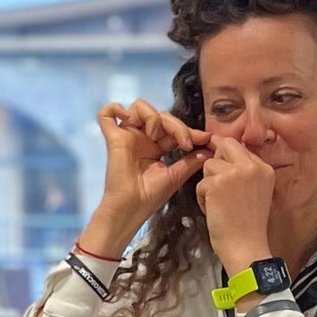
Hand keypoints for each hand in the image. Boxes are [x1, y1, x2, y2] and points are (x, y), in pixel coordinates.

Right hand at [82, 99, 209, 252]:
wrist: (131, 209)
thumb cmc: (150, 197)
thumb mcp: (176, 176)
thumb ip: (192, 161)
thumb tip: (209, 150)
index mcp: (156, 148)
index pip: (173, 128)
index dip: (189, 130)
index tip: (205, 138)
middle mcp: (141, 139)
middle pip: (160, 115)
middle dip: (177, 125)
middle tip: (185, 143)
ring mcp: (128, 137)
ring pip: (139, 108)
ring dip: (153, 116)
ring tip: (155, 136)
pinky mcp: (114, 138)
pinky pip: (107, 114)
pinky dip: (116, 109)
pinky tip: (128, 119)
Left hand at [195, 136, 276, 280]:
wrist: (247, 248)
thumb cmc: (248, 227)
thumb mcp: (256, 192)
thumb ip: (245, 173)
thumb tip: (224, 152)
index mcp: (264, 168)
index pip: (240, 147)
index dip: (227, 158)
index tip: (224, 175)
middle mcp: (252, 166)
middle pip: (225, 145)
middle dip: (216, 163)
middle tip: (217, 187)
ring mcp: (235, 173)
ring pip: (209, 164)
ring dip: (207, 184)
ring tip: (217, 204)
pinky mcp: (218, 183)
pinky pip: (200, 183)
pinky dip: (201, 198)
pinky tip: (213, 212)